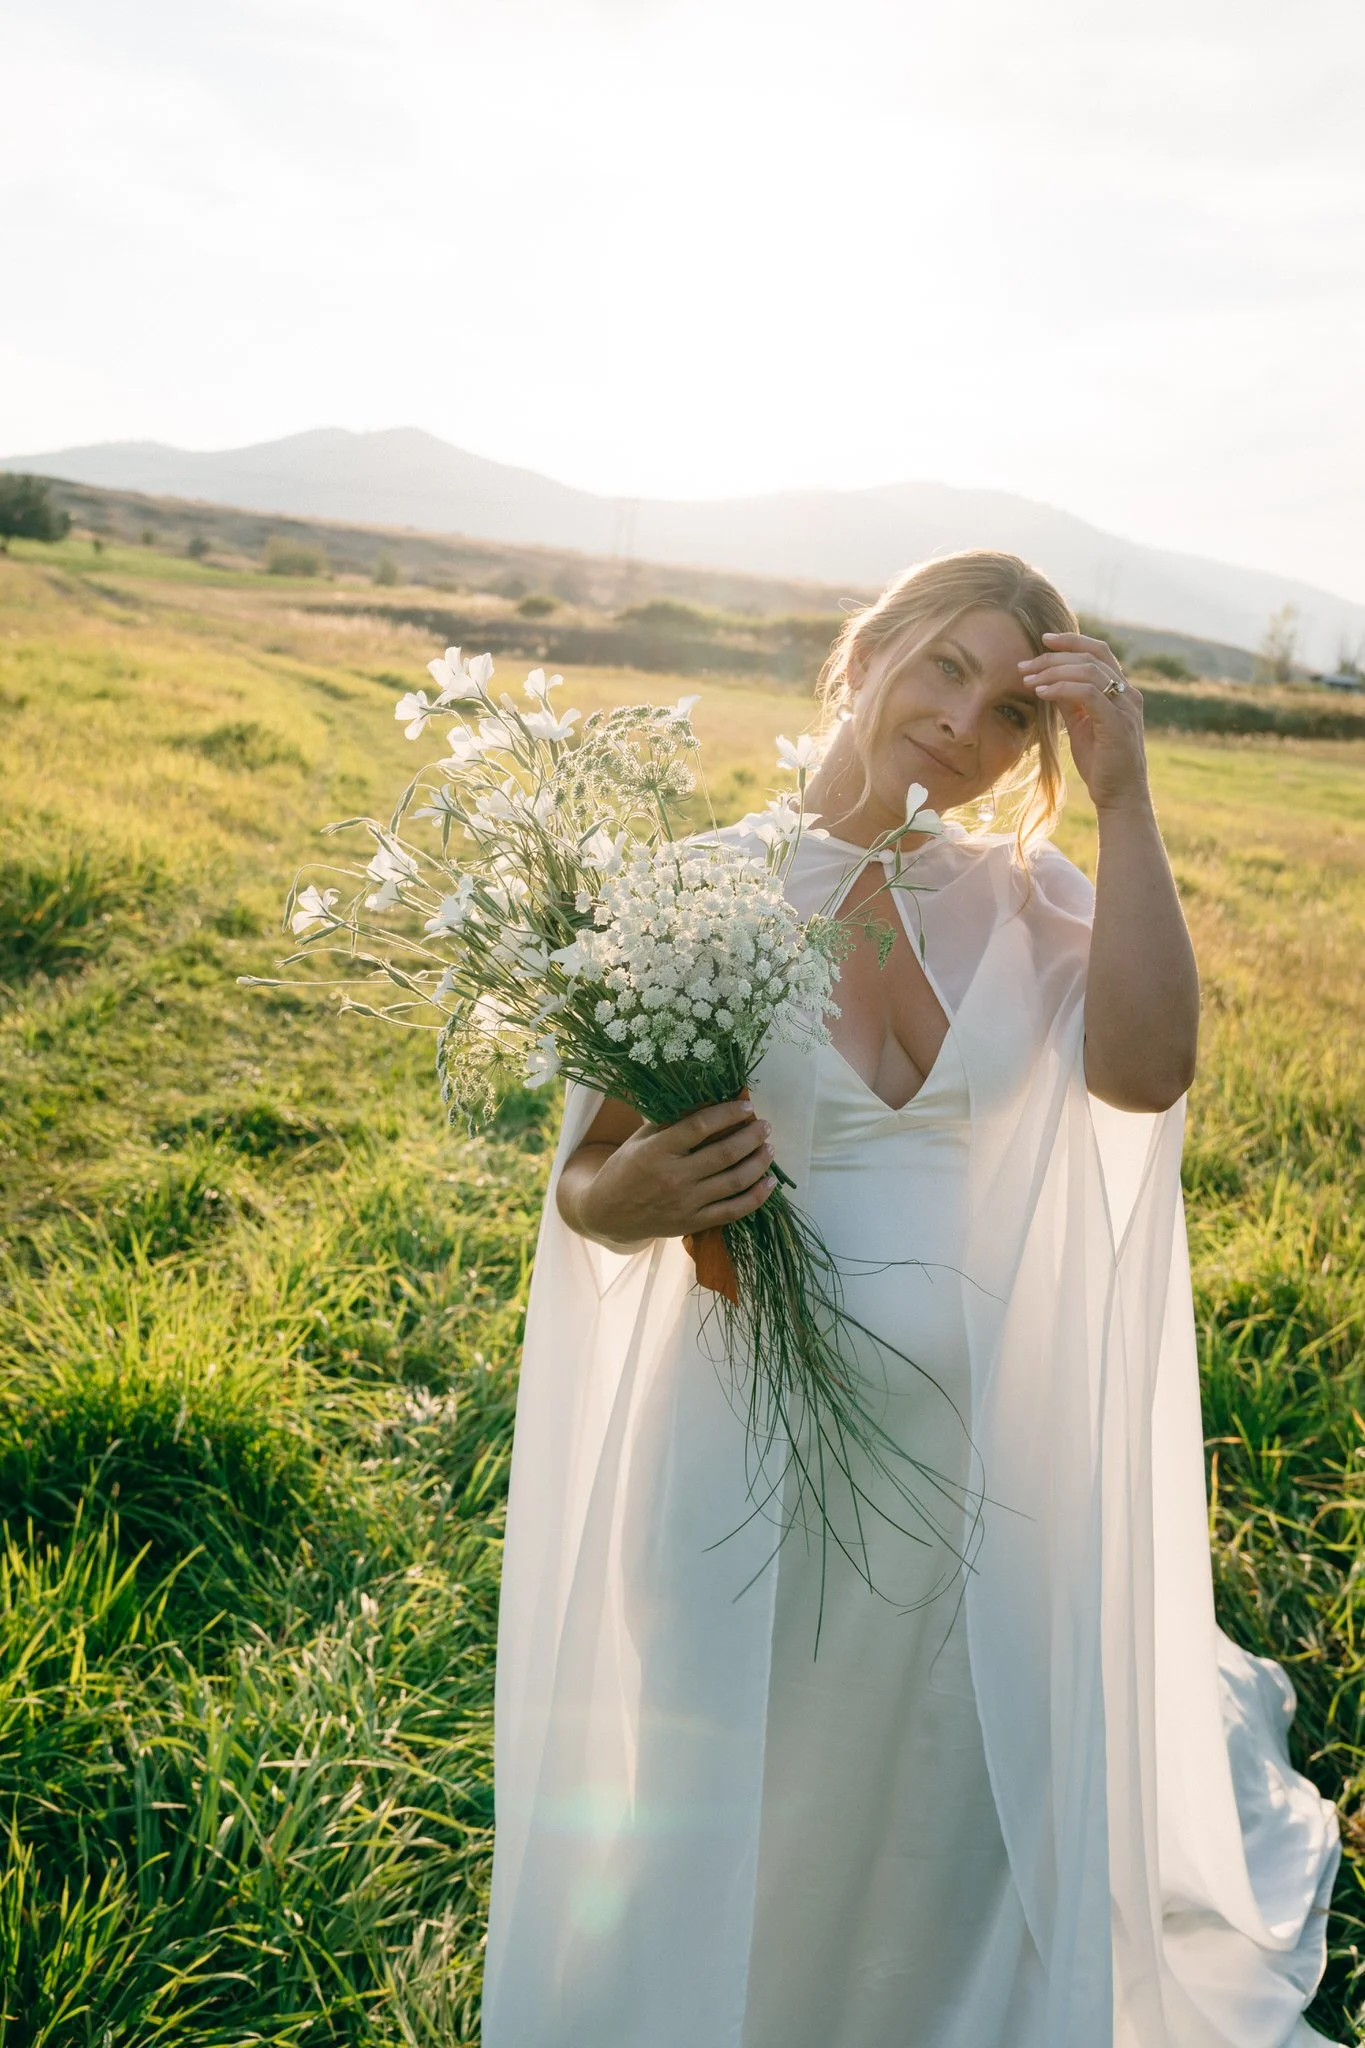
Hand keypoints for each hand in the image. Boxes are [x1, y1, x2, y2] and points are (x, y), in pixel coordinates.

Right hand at [567, 1097, 776, 1248]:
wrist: (607, 1213)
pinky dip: (756, 1196)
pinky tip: (770, 1182)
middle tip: (765, 1126)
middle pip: (725, 1153)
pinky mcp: (693, 1223)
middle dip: (752, 1136)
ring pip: (734, 1181)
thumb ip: (672, 1122)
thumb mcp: (641, 1140)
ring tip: (769, 1148)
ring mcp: (685, 1203)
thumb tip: (710, 1101)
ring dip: (758, 1162)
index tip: (746, 1106)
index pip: (700, 1126)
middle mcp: (674, 1177)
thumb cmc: (624, 1169)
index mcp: (657, 1151)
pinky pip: (733, 1211)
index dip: (728, 1113)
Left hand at [1019, 632, 1149, 814]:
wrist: (1120, 796)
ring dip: (1053, 671)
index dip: (1072, 641)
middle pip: (1091, 657)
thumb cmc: (1101, 763)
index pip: (1098, 652)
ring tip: (1028, 680)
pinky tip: (1041, 693)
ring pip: (1088, 671)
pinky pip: (1087, 693)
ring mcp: (1125, 707)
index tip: (1043, 640)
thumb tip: (1049, 682)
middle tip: (1024, 665)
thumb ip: (1071, 702)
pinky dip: (1061, 688)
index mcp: (1122, 691)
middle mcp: (1128, 694)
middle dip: (1053, 657)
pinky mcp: (1117, 723)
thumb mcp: (1081, 726)